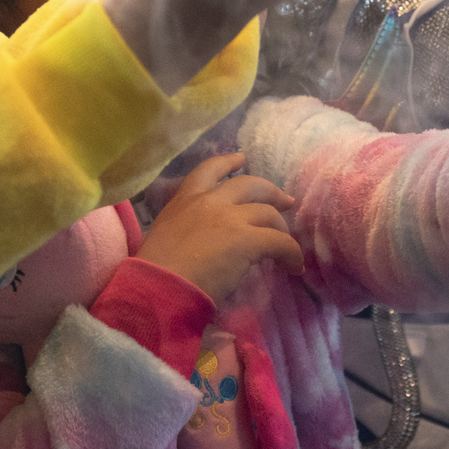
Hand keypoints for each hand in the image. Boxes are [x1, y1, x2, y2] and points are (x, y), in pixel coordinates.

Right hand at [136, 153, 303, 302]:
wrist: (158, 290)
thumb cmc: (155, 272)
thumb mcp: (163, 233)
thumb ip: (187, 225)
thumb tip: (207, 238)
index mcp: (185, 199)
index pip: (209, 169)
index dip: (228, 162)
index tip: (242, 158)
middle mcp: (210, 201)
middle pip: (250, 184)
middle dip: (271, 192)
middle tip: (286, 202)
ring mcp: (230, 218)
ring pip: (269, 213)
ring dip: (282, 229)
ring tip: (287, 247)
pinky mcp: (247, 240)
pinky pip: (281, 242)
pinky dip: (292, 254)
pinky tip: (293, 267)